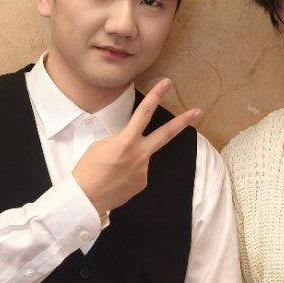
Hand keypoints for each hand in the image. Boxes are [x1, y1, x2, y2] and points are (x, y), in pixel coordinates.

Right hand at [71, 78, 200, 215]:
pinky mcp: (143, 182)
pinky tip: (116, 178)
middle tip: (198, 111)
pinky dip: (128, 171)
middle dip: (183, 122)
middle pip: (166, 134)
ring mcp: (144, 170)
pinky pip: (138, 171)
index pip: (144, 113)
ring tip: (112, 170)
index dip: (156, 96)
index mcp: (126, 141)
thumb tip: (130, 142)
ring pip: (143, 156)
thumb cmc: (87, 170)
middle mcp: (140, 155)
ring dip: (131, 158)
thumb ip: (119, 140)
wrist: (85, 199)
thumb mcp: (100, 146)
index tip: (166, 83)